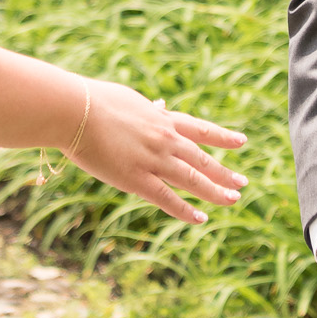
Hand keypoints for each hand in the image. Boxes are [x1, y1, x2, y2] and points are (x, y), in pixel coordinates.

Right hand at [68, 80, 245, 224]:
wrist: (74, 110)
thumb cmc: (93, 101)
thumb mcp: (128, 99)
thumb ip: (147, 110)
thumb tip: (159, 108)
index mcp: (162, 118)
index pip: (201, 129)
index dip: (222, 137)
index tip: (241, 141)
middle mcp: (165, 139)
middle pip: (202, 158)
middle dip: (224, 173)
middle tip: (242, 183)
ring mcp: (154, 160)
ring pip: (193, 180)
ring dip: (215, 191)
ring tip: (233, 200)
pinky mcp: (137, 179)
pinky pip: (168, 199)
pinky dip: (186, 210)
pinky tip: (201, 218)